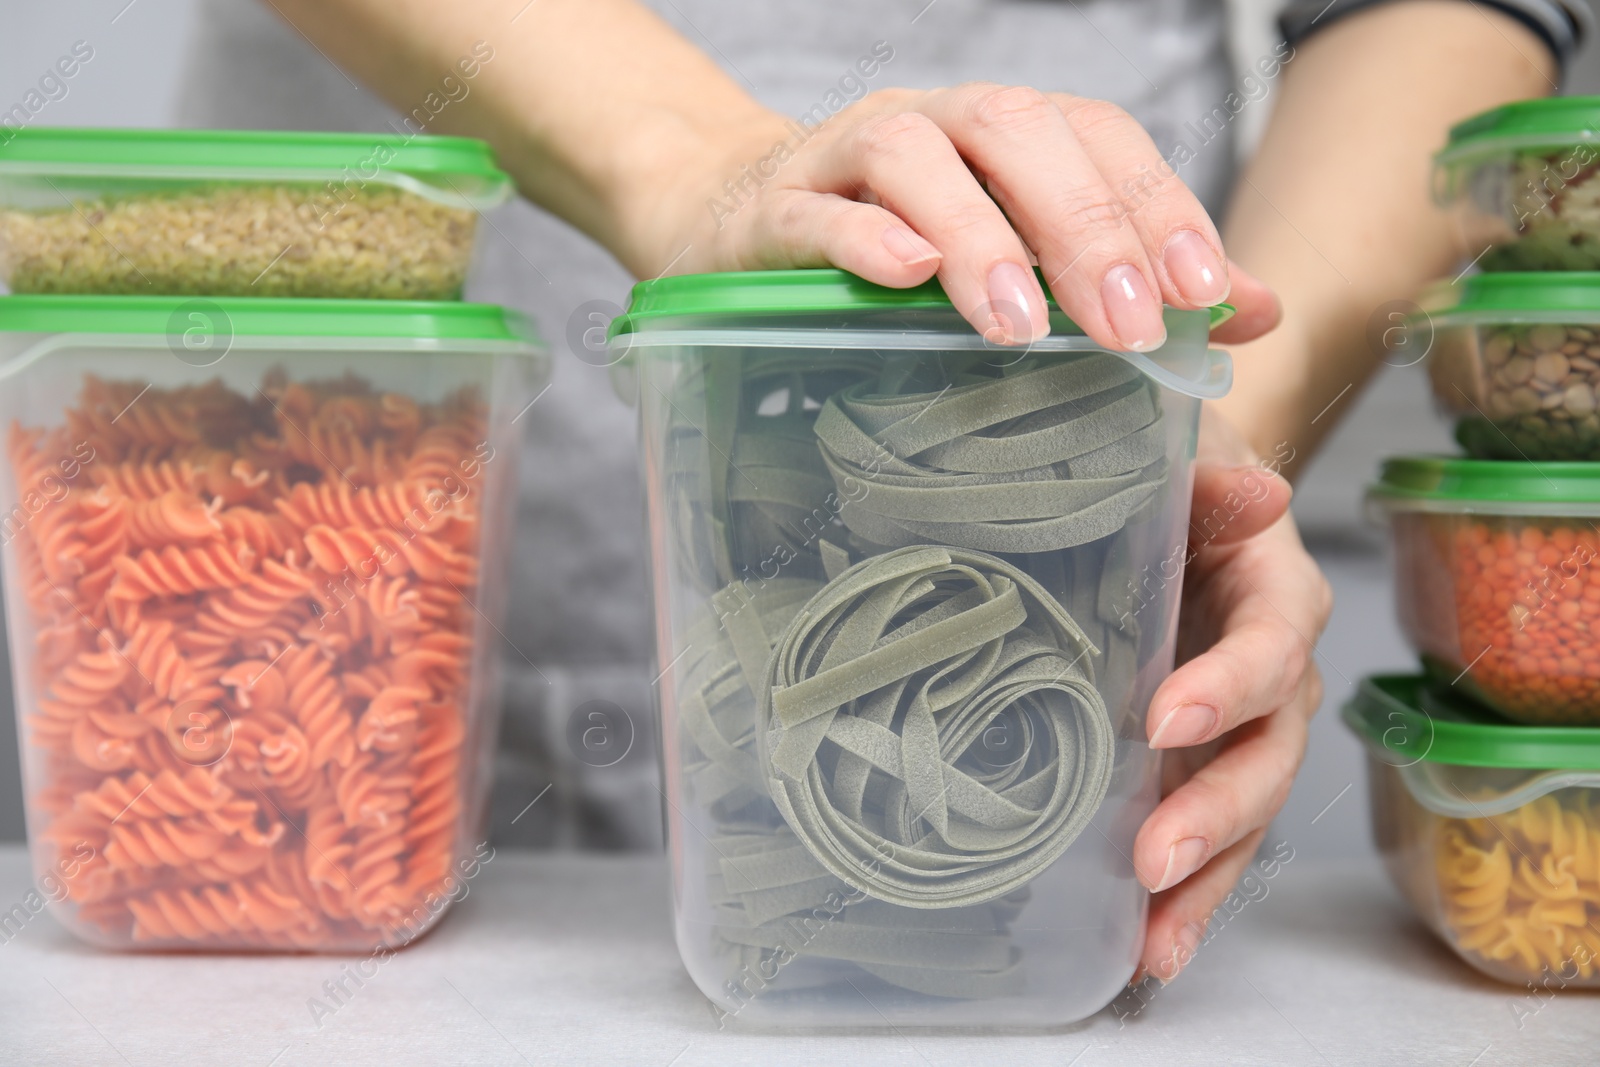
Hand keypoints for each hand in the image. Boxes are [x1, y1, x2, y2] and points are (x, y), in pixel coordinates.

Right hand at [634, 83, 1280, 350]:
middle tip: (1127, 328)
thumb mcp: (1022, 263)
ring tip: (1020, 326)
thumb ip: (1132, 283)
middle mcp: (933, 125)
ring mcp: (845, 160)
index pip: (1098, 136)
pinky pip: (818, 213)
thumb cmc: (898, 252)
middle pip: (1016, 133)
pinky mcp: (773, 214)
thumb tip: (1254, 312)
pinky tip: (907, 279)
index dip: (1156, 205)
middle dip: (1082, 228)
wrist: (740, 220)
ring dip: (978, 238)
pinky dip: (864, 240)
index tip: (1202, 294)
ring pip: (915, 160)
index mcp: (1004, 135)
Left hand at [1130, 409, 1331, 980]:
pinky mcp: (1195, 760)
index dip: (1229, 685)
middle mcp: (1272, 671)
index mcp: (1276, 592)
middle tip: (1155, 858)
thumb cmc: (1173, 474)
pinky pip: (1204, 831)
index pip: (1272, 645)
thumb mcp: (1188, 457)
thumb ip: (1211, 477)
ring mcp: (1237, 725)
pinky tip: (1144, 941)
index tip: (1164, 718)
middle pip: (1267, 752)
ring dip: (1203, 878)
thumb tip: (1261, 493)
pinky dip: (1181, 891)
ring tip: (1156, 938)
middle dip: (1215, 811)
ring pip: (1243, 811)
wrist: (1161, 500)